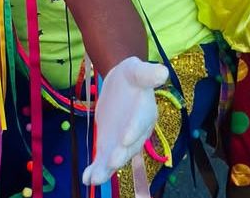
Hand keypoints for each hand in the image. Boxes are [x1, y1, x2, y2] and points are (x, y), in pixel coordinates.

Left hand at [81, 56, 167, 185]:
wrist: (121, 84)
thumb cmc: (132, 75)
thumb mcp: (137, 69)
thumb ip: (147, 73)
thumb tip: (163, 71)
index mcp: (145, 113)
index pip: (140, 123)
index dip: (133, 130)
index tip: (125, 138)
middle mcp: (137, 132)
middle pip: (130, 146)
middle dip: (120, 154)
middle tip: (111, 162)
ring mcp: (123, 142)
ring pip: (116, 157)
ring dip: (106, 169)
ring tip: (94, 178)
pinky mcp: (111, 145)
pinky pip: (104, 160)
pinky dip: (96, 170)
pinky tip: (86, 178)